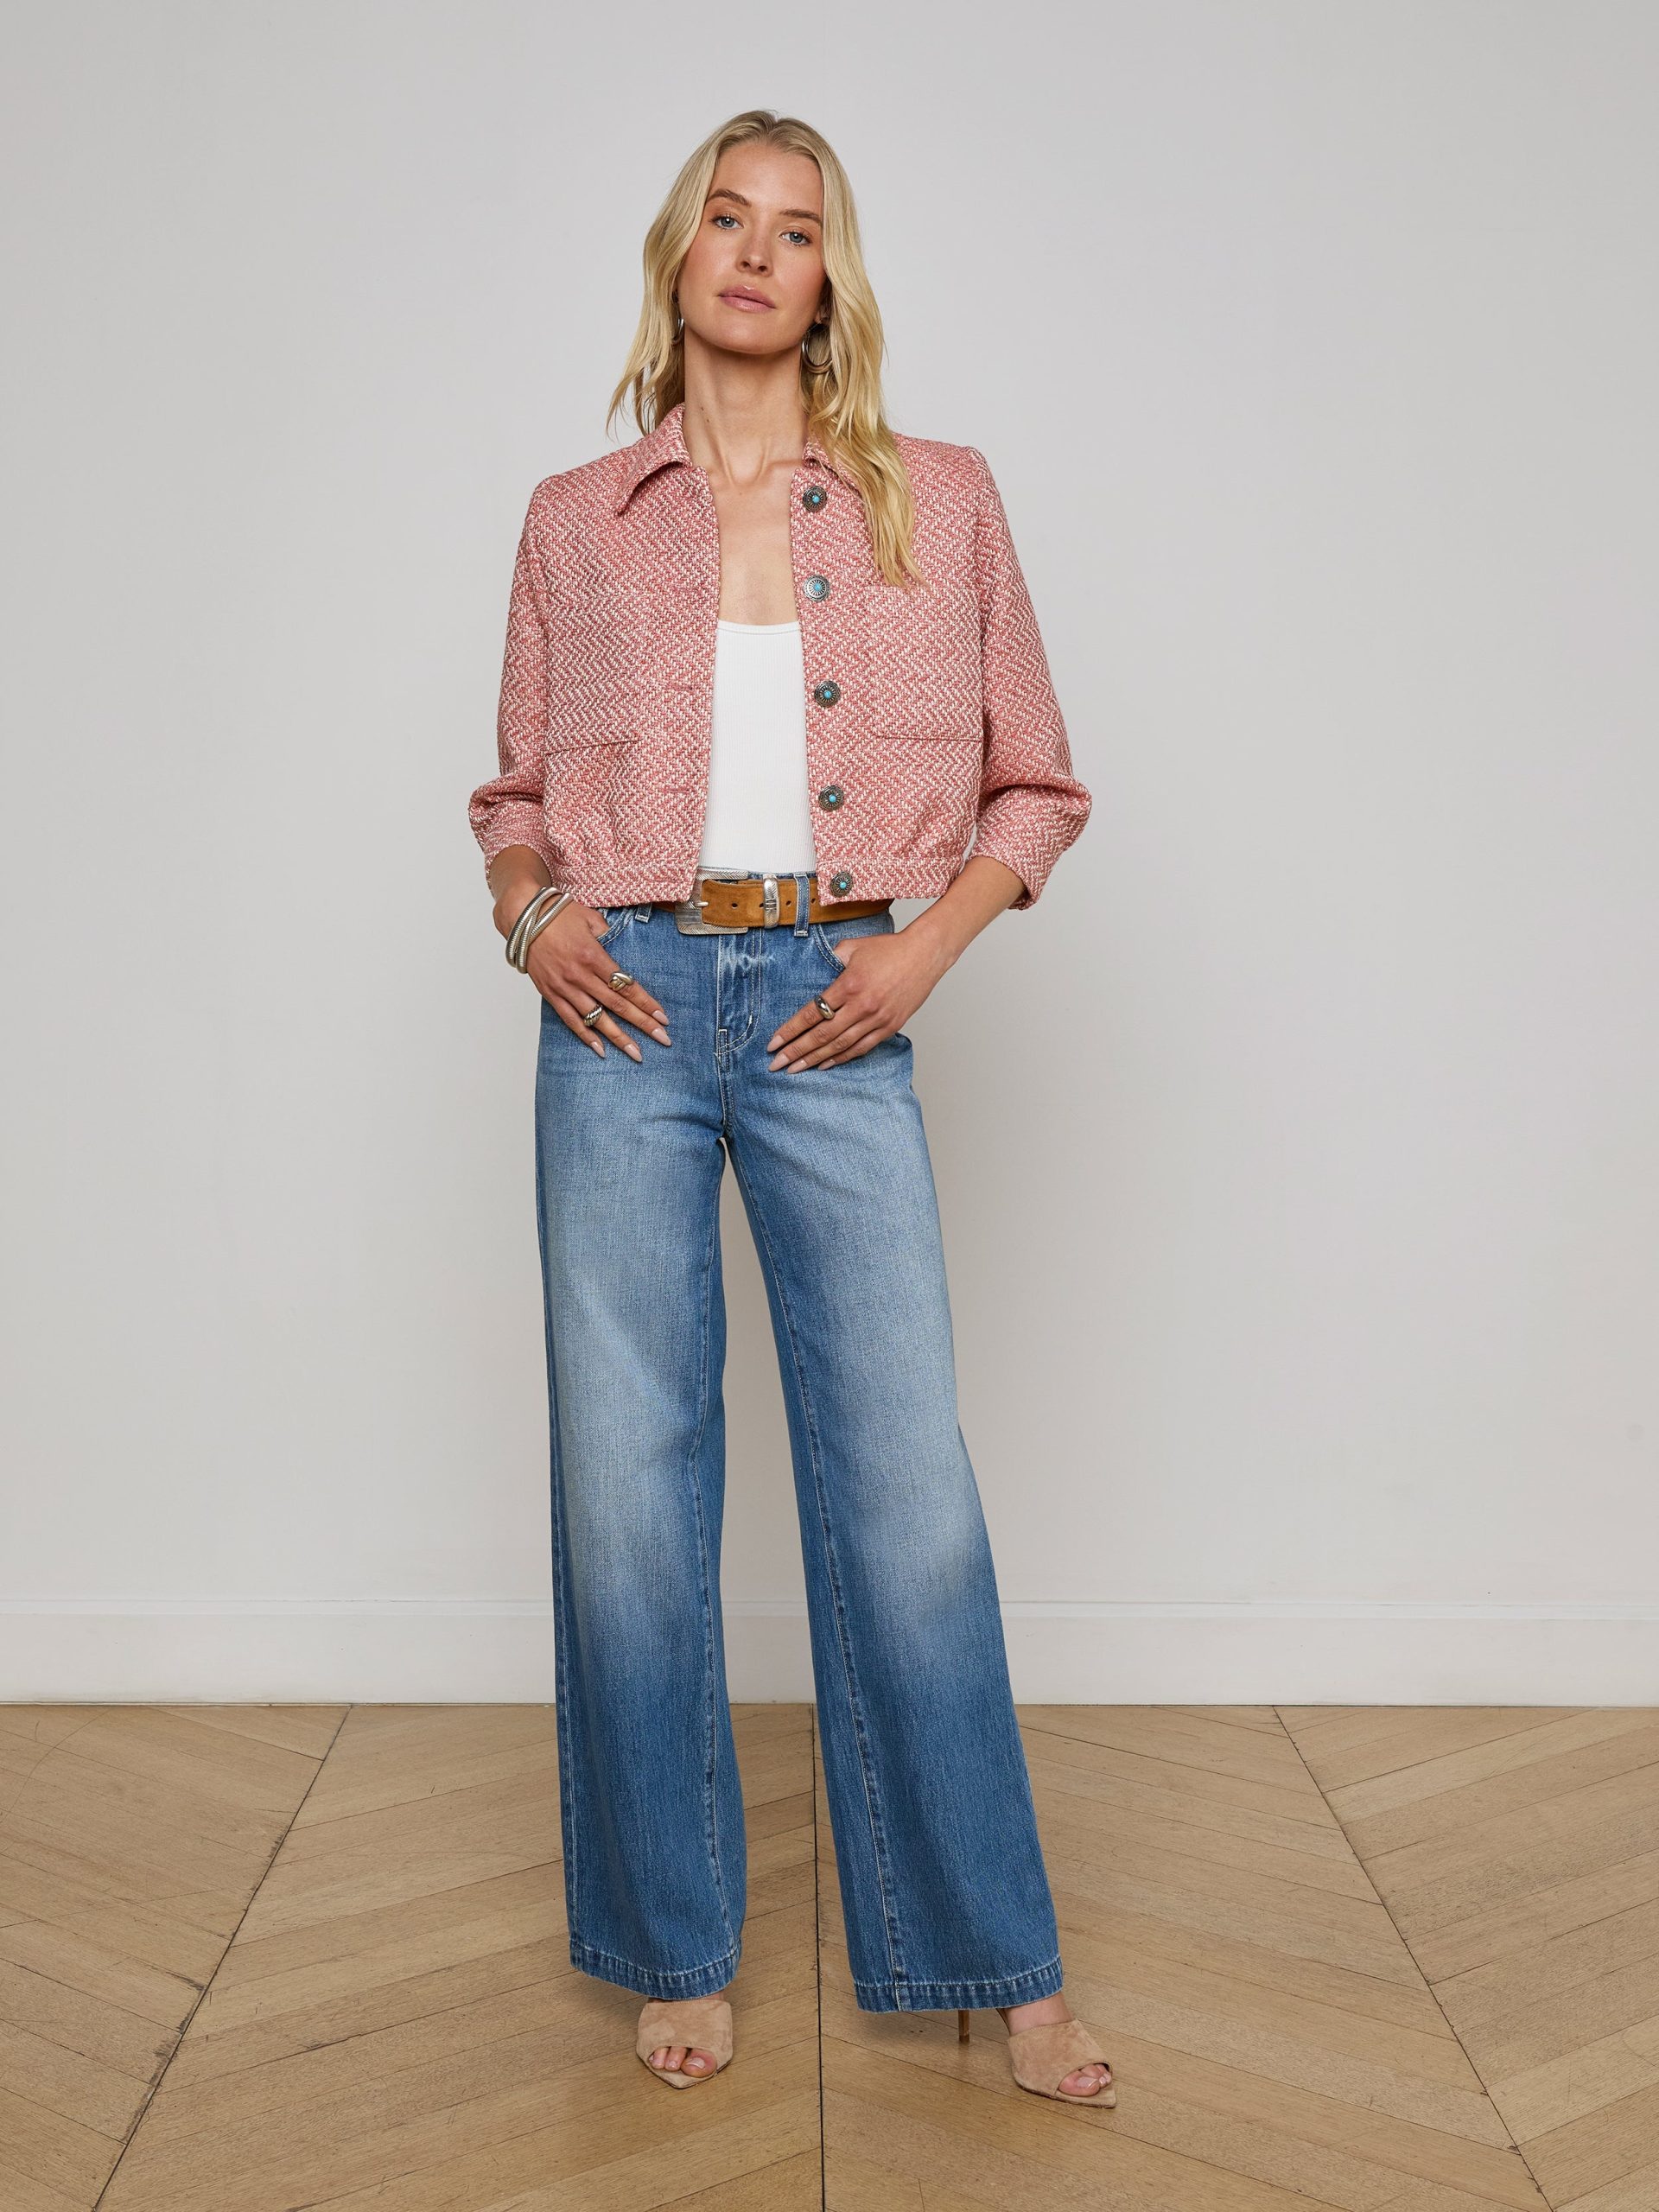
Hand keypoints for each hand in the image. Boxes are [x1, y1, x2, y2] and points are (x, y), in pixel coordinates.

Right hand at [526, 903, 671, 1060]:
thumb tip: (620, 951)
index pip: (627, 986)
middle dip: (642, 1024)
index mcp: (594, 956)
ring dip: (618, 1038)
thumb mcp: (591, 919)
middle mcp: (580, 976)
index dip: (647, 1003)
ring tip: (636, 1053)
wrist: (523, 918)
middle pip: (617, 1006)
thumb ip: (609, 936)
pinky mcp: (550, 994)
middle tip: (662, 1039)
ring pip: (596, 1019)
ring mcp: (565, 987)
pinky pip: (570, 1020)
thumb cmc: (558, 914)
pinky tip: (601, 1050)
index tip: (663, 1018)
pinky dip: (586, 1036)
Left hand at [766, 921, 951, 1070]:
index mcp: (849, 985)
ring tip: (795, 1069)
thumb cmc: (890, 949)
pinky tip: (826, 1065)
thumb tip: (815, 970)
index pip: (812, 1014)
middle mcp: (862, 1006)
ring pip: (840, 1046)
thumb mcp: (853, 947)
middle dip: (796, 1052)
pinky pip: (861, 1048)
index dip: (790, 1031)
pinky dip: (842, 1059)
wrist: (925, 954)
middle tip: (776, 1064)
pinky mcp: (889, 1027)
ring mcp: (877, 1019)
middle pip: (821, 1036)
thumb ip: (830, 959)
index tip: (773, 1043)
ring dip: (815, 1060)